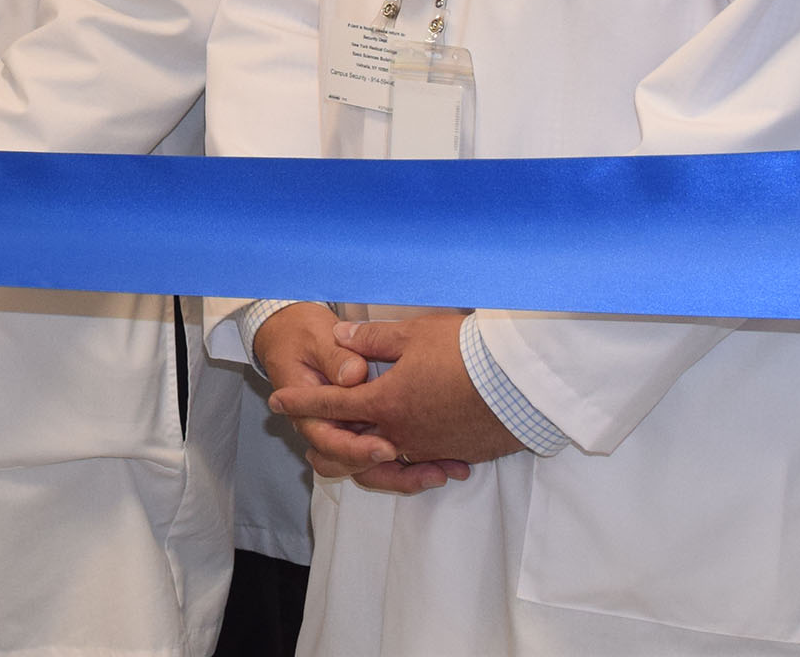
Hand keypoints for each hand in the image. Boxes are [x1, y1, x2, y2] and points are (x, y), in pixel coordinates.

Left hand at [265, 308, 522, 493]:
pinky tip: (411, 457)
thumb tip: (342, 337)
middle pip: (352, 448)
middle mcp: (402, 434)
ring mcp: (430, 448)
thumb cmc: (466, 354)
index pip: (330, 403)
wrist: (522, 384)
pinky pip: (422, 465)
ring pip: (386, 464)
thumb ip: (372, 340)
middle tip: (309, 442)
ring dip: (366, 460)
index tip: (277, 401)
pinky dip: (409, 464)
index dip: (301, 401)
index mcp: (384, 403)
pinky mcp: (456, 455)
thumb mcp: (414, 335)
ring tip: (357, 455)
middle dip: (327, 445)